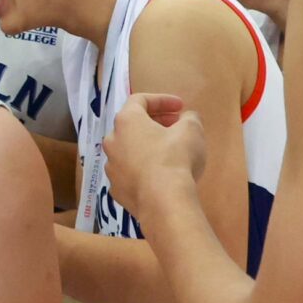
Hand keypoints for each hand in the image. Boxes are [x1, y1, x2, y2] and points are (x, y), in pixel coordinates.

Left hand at [103, 93, 205, 214]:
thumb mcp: (191, 130)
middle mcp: (112, 141)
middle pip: (132, 125)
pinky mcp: (116, 190)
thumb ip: (189, 118)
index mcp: (126, 121)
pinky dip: (142, 169)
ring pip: (128, 150)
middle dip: (155, 123)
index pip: (140, 100)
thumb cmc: (175, 158)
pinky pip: (129, 173)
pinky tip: (158, 176)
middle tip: (176, 127)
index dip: (162, 100)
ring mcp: (111, 167)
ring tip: (168, 152)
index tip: (180, 107)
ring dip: (146, 147)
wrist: (163, 202)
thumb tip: (186, 119)